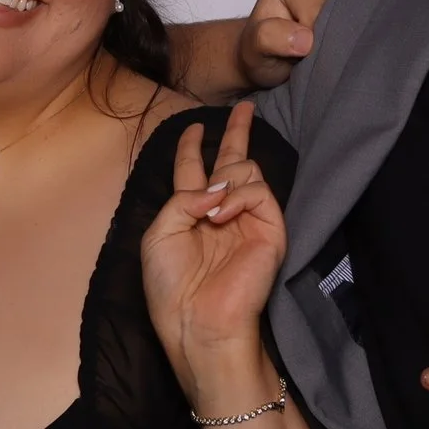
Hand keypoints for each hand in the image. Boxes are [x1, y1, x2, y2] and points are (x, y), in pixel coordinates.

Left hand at [141, 103, 287, 409]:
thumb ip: (183, 197)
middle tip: (245, 109)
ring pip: (246, 172)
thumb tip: (219, 185)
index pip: (195, 171)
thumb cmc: (171, 285)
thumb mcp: (158, 233)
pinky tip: (221, 217)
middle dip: (236, 134)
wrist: (197, 320)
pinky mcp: (270, 229)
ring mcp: (249, 220)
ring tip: (211, 213)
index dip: (192, 147)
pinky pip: (258, 191)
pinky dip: (238, 197)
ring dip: (225, 181)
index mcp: (191, 215)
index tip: (194, 126)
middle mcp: (222, 213)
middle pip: (231, 162)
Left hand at [235, 0, 352, 89]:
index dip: (313, 40)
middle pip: (343, 6)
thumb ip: (269, 39)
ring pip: (362, 8)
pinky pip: (373, 10)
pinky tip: (345, 39)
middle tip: (317, 53)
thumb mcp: (255, 50)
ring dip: (349, 33)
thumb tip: (304, 40)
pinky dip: (361, 29)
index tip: (301, 53)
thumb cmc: (262, 47)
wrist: (270, 50)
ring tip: (327, 45)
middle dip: (333, 35)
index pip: (317, 10)